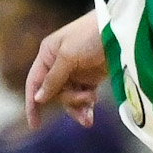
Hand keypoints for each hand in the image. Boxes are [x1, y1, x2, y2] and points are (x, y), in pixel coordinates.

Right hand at [26, 11, 108, 127]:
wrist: (120, 28)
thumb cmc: (90, 36)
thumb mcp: (68, 56)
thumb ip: (53, 78)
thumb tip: (38, 98)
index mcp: (48, 55)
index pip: (35, 82)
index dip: (32, 103)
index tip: (35, 124)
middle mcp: (59, 64)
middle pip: (55, 93)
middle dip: (69, 101)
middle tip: (86, 99)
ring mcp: (75, 72)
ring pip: (69, 97)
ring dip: (79, 106)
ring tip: (91, 109)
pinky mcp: (91, 77)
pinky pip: (83, 97)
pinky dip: (86, 107)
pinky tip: (90, 116)